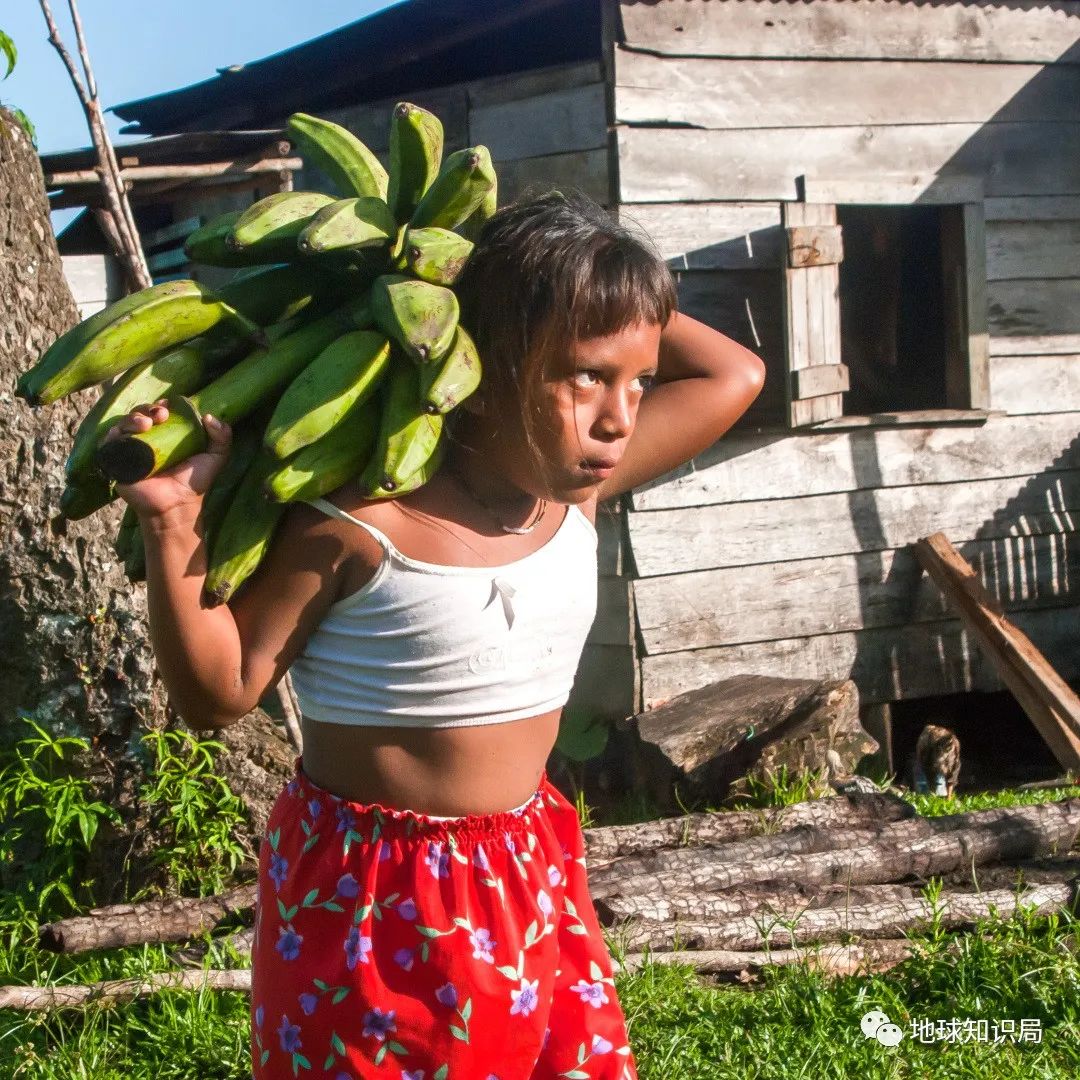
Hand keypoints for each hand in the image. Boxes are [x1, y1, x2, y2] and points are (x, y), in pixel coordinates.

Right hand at [100, 399, 232, 521]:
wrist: (175, 506)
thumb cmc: (193, 482)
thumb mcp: (216, 457)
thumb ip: (222, 437)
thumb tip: (210, 416)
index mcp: (167, 434)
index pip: (159, 411)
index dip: (163, 405)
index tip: (171, 407)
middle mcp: (147, 438)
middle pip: (141, 413)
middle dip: (149, 408)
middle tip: (162, 415)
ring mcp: (130, 448)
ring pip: (124, 423)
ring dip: (133, 417)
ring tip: (147, 424)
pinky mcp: (117, 460)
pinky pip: (109, 441)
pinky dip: (114, 433)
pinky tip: (125, 432)